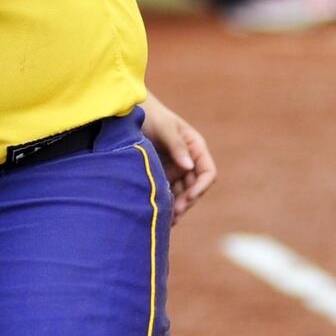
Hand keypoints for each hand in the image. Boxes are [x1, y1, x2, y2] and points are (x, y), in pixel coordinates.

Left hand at [142, 94, 216, 224]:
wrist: (128, 114)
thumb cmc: (150, 115)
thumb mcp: (164, 128)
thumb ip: (177, 146)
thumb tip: (189, 166)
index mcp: (195, 147)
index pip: (207, 172)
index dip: (201, 187)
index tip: (188, 198)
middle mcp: (188, 160)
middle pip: (195, 188)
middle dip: (187, 202)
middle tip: (174, 214)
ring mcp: (174, 169)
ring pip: (182, 194)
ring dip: (176, 207)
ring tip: (166, 222)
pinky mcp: (161, 175)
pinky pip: (168, 193)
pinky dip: (165, 204)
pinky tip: (158, 215)